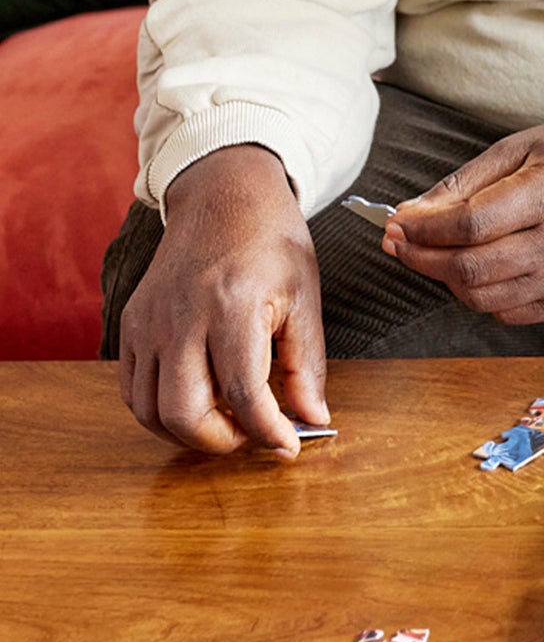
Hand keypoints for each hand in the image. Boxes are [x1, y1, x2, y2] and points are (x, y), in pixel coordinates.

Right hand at [117, 145, 327, 455]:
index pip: (244, 392)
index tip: (288, 445)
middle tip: (253, 434)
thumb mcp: (305, 297)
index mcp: (233, 306)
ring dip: (188, 432)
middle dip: (222, 441)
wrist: (223, 196)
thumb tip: (313, 417)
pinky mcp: (131, 324)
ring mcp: (149, 322)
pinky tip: (196, 402)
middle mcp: (181, 317)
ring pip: (150, 410)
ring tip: (228, 422)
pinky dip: (160, 411)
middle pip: (184, 413)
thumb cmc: (270, 242)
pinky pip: (133, 389)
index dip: (268, 431)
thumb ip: (307, 364)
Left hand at [383, 119, 543, 323]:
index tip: (398, 222)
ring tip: (434, 254)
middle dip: (421, 257)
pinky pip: (510, 312)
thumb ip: (465, 183)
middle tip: (400, 241)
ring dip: (445, 279)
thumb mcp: (521, 147)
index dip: (422, 230)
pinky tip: (474, 270)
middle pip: (470, 267)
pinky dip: (480, 295)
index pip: (469, 225)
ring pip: (483, 297)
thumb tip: (413, 214)